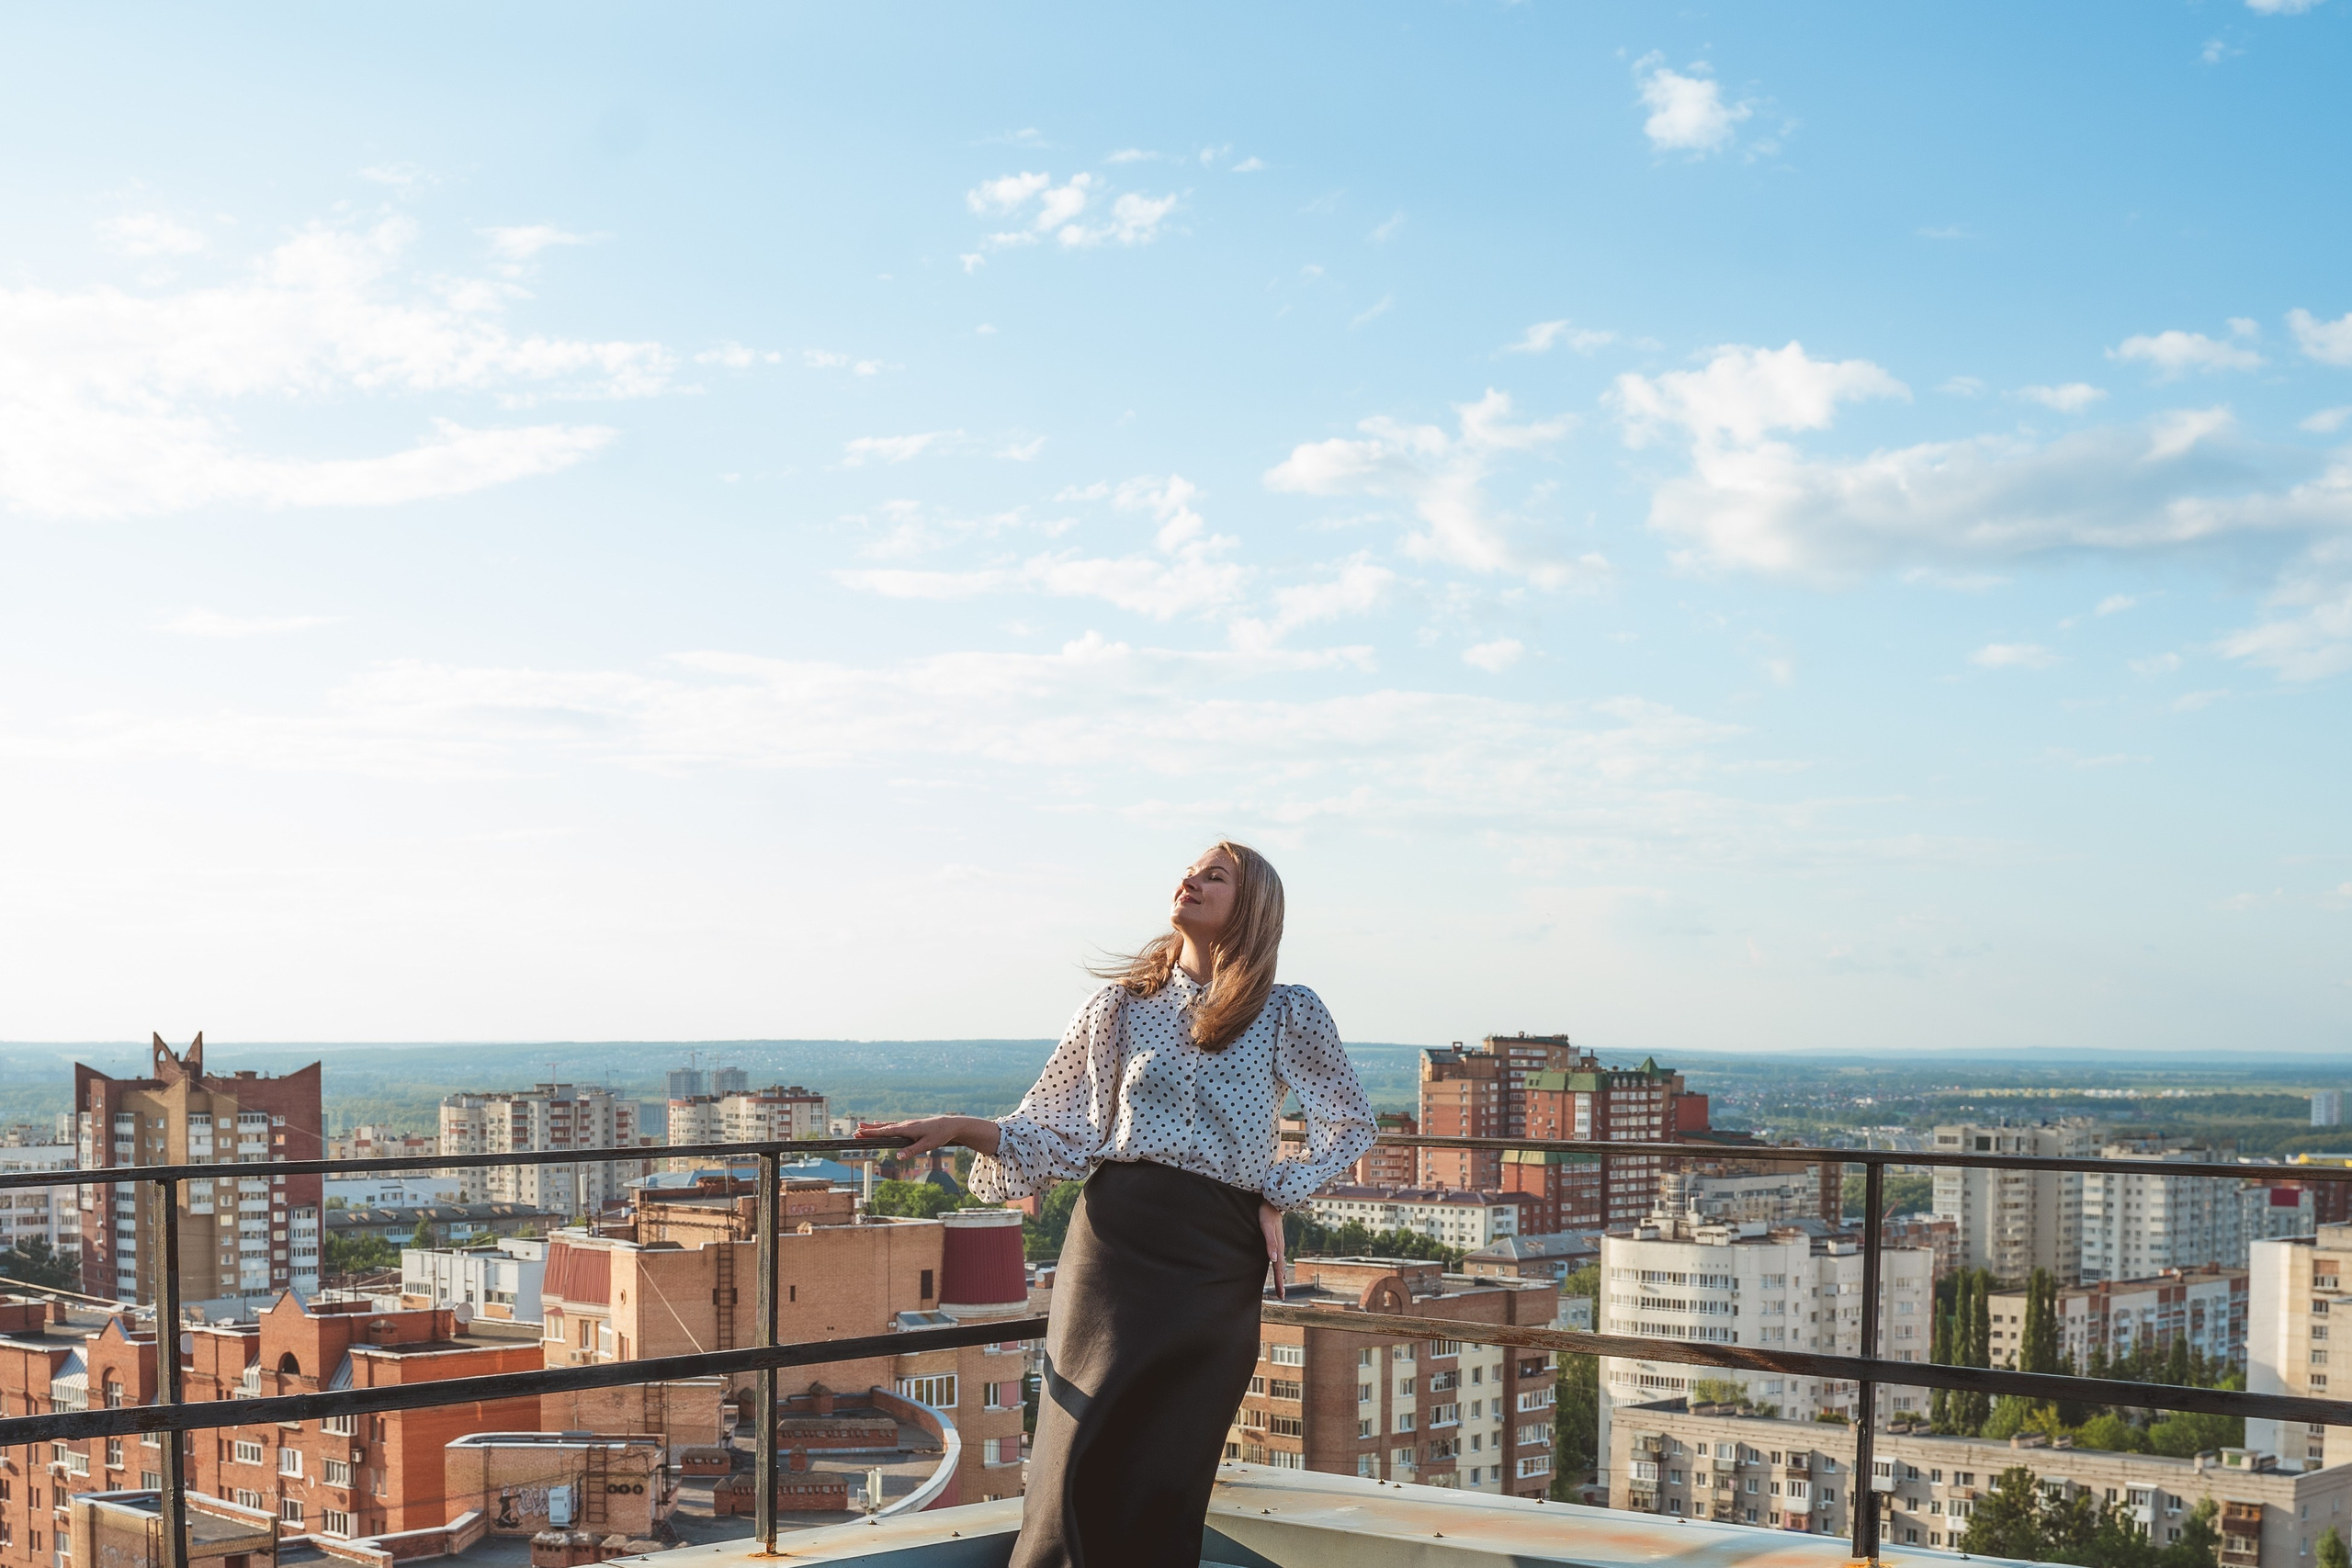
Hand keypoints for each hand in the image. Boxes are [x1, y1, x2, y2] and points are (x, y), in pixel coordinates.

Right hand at [857, 1115, 999, 1159]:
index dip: (872, 1133)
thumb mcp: (927, 1145)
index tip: (859, 1132)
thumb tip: (897, 1157)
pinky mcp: (910, 1125)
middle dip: (869, 1130)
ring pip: (887, 1125)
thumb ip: (911, 1151)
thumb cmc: (939, 1135)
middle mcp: (904, 1125)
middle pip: (883, 1127)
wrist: (950, 1125)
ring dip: (874, 1127)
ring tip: (862, 1126)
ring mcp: (907, 1124)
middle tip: (854, 1131)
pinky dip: (883, 1124)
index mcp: (906, 1129)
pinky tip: (879, 1123)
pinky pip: (893, 1125)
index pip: (885, 1131)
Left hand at [1258, 1200, 1285, 1300]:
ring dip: (1280, 1275)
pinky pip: (1278, 1255)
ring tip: (1281, 1285)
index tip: (1281, 1295)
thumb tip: (1274, 1259)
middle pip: (1281, 1268)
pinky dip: (1278, 1264)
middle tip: (1281, 1296)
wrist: (1271, 1200)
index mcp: (1279, 1246)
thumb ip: (1270, 1243)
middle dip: (1281, 1282)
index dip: (1280, 1282)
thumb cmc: (1266, 1213)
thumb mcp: (1267, 1228)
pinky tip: (1277, 1264)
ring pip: (1280, 1262)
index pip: (1279, 1268)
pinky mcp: (1275, 1239)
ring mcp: (1278, 1243)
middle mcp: (1280, 1246)